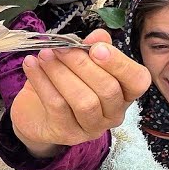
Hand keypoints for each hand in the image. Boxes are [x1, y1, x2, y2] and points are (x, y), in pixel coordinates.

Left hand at [11, 29, 151, 157]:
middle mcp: (114, 114)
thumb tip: (98, 36)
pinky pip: (57, 106)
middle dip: (82, 64)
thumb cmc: (66, 82)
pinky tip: (31, 64)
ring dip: (61, 73)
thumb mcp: (81, 61)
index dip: (119, 63)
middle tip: (60, 47)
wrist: (37, 113)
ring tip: (44, 55)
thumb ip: (94, 47)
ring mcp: (92, 128)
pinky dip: (42, 82)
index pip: (137, 81)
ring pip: (84, 101)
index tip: (96, 47)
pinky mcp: (67, 134)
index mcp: (125, 92)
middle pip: (108, 90)